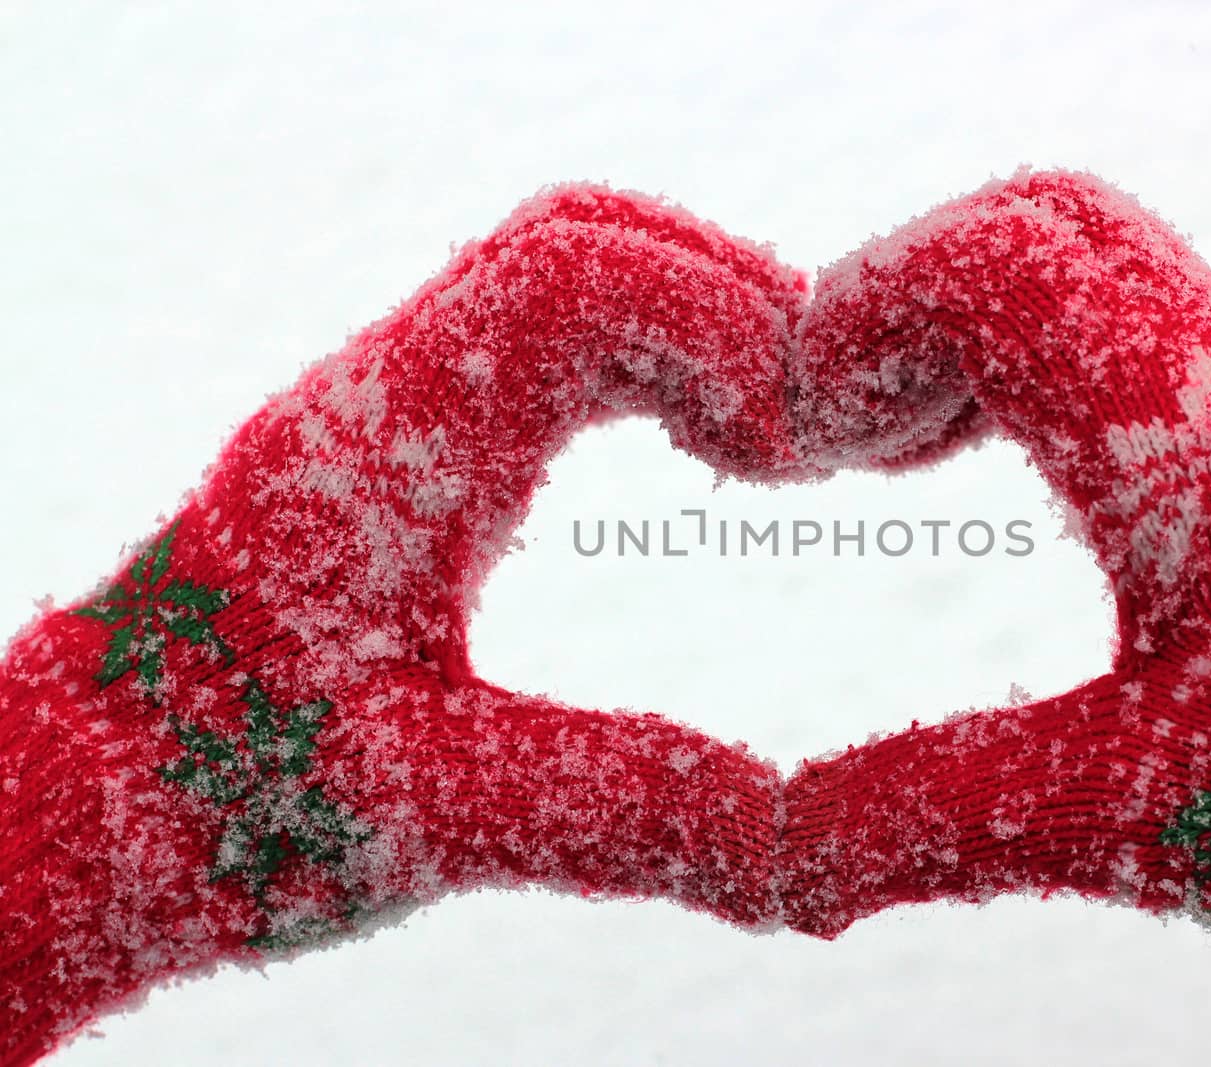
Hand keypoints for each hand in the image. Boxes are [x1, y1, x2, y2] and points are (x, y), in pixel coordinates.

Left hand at [0, 186, 807, 1065]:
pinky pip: (544, 327)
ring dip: (691, 315)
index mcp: (388, 443)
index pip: (571, 281)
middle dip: (728, 301)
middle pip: (584, 239)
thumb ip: (618, 810)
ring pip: (564, 266)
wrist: (85, 791)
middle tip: (811, 430)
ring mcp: (397, 396)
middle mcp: (390, 384)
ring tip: (773, 434)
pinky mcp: (409, 431)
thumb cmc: (214, 803)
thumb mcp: (425, 816)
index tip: (780, 455)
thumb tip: (805, 852)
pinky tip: (694, 442)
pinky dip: (646, 349)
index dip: (715, 329)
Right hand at [779, 169, 1210, 1065]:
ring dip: (976, 327)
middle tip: (849, 435)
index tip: (806, 437)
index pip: (980, 266)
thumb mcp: (1113, 809)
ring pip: (1094, 257)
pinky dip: (1048, 352)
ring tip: (910, 452)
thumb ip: (923, 812)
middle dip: (905, 305)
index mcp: (1180, 425)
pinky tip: (1021, 466)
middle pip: (1033, 225)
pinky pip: (1146, 313)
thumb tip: (777, 856)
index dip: (855, 325)